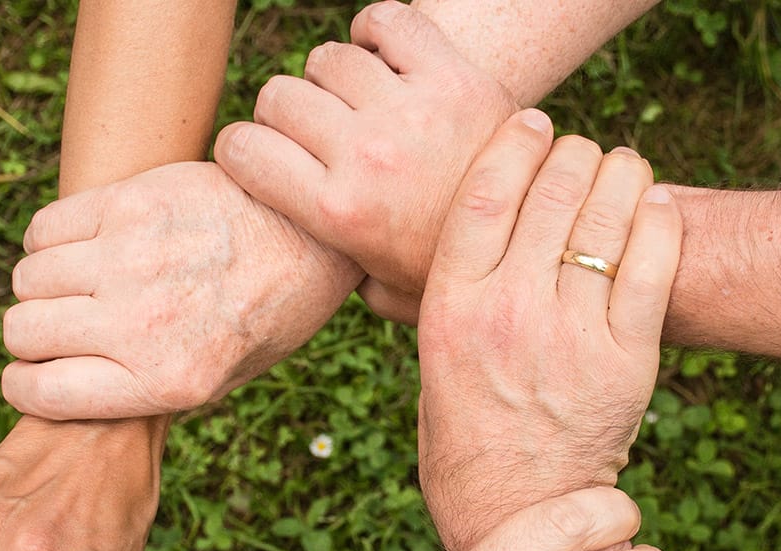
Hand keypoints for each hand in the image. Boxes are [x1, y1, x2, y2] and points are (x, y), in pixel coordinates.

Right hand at [2, 161, 362, 419]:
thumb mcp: (222, 379)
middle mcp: (142, 324)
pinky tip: (83, 245)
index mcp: (166, 381)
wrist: (313, 234)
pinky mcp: (131, 203)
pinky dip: (48, 241)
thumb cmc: (267, 313)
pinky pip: (44, 228)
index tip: (31, 375)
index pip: (41, 393)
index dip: (24, 386)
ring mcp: (132, 259)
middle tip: (61, 326)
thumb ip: (145, 390)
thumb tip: (67, 390)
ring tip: (78, 284)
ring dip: (41, 286)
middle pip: (23, 332)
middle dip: (31, 336)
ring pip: (28, 279)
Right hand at [215, 1, 512, 323]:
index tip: (258, 157)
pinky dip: (376, 31)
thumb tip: (298, 265)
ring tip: (355, 104)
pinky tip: (383, 59)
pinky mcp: (453, 76)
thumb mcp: (383, 294)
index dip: (241, 150)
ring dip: (332, 79)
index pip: (241, 149)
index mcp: (338, 212)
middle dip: (283, 115)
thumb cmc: (450, 270)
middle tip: (313, 135)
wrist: (539, 240)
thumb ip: (334, 276)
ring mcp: (410, 111)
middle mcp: (366, 156)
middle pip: (279, 97)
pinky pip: (387, 21)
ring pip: (327, 59)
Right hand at [416, 110, 682, 550]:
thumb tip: (431, 237)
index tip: (533, 121)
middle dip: (573, 154)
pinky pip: (652, 267)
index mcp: (450, 308)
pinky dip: (658, 222)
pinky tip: (654, 204)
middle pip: (551, 193)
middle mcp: (508, 313)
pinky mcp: (626, 362)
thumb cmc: (463, 433)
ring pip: (606, 219)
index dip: (514, 143)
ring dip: (620, 175)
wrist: (515, 511)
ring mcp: (570, 336)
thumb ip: (434, 296)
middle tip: (581, 151)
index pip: (483, 194)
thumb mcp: (429, 359)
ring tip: (621, 168)